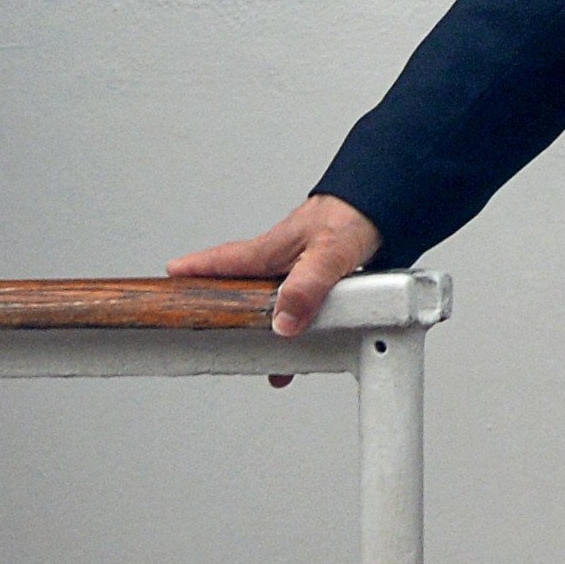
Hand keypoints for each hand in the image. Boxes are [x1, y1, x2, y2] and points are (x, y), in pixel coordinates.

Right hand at [169, 195, 382, 340]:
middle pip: (245, 288)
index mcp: (275, 249)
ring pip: (277, 304)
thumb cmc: (356, 215)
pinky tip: (311, 353)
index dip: (197, 268)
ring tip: (264, 363)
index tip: (170, 274)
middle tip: (203, 326)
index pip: (227, 261)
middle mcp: (285, 261)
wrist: (394, 200)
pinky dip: (305, 331)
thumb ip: (306, 287)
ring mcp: (305, 270)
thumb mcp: (329, 253)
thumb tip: (282, 322)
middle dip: (225, 308)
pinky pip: (307, 310)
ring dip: (269, 329)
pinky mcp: (329, 281)